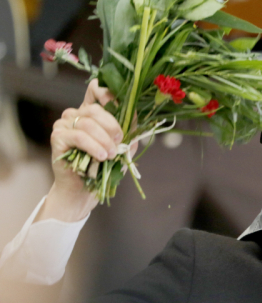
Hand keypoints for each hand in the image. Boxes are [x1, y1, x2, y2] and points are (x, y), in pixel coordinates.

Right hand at [38, 79, 122, 221]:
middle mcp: (76, 114)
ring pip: (88, 123)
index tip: (121, 109)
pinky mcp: (58, 137)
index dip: (109, 94)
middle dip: (112, 126)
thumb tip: (136, 113)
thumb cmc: (105, 167)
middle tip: (119, 142)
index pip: (96, 88)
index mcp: (91, 112)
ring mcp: (64, 124)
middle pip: (95, 109)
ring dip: (104, 140)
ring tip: (111, 155)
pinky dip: (93, 146)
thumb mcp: (124, 146)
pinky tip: (101, 156)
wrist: (84, 189)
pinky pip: (78, 135)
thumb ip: (130, 128)